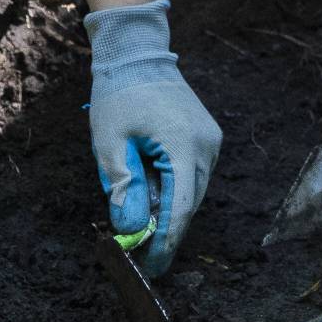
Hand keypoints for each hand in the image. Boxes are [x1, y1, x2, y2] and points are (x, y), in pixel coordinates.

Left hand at [85, 0, 221, 277]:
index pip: (181, 206)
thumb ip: (122, 187)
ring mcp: (211, 142)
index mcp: (184, 146)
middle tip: (145, 257)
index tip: (153, 267)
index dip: (167, 241)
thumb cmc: (120, 95)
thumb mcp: (110, 142)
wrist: (140, 54)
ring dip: (171, 210)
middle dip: (168, 231)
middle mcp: (207, 147)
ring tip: (145, 227)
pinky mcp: (208, 138)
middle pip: (191, 202)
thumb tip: (132, 230)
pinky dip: (176, 190)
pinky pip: (194, 175)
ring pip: (194, 190)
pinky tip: (155, 196)